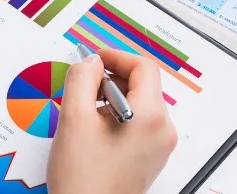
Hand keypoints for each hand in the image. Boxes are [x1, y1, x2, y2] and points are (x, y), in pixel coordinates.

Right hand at [48, 50, 177, 193]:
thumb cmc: (83, 179)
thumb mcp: (74, 118)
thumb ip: (81, 79)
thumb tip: (90, 61)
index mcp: (150, 117)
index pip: (143, 67)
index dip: (115, 56)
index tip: (93, 59)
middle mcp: (162, 130)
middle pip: (143, 85)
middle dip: (111, 77)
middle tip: (83, 84)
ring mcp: (158, 146)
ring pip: (140, 104)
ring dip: (112, 97)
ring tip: (84, 110)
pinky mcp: (149, 158)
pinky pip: (138, 123)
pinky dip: (117, 115)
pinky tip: (93, 128)